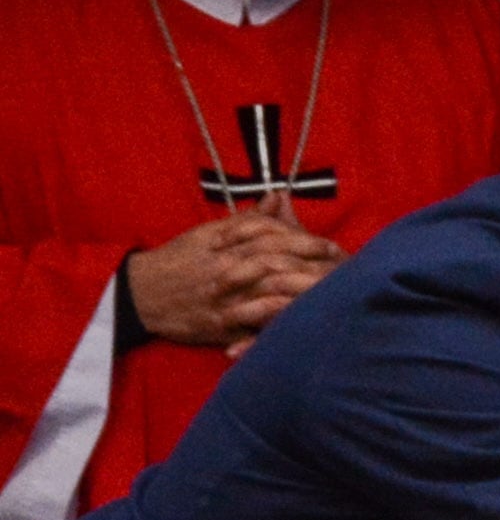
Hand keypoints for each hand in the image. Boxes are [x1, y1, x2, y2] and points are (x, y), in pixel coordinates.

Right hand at [124, 211, 342, 350]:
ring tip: (330, 288)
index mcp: (224, 242)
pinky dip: (276, 314)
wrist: (138, 295)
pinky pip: (251, 317)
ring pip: (267, 283)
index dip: (302, 239)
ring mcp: (223, 294)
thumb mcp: (207, 234)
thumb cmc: (178, 262)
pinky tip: (300, 313)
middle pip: (274, 257)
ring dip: (302, 285)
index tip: (329, 245)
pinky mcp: (218, 322)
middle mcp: (225, 265)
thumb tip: (278, 197)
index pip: (268, 234)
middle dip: (311, 261)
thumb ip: (247, 220)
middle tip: (340, 267)